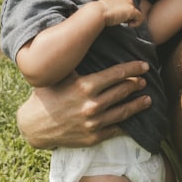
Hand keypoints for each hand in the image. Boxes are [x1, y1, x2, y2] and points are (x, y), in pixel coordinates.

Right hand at [16, 61, 151, 148]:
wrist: (34, 126)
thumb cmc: (47, 96)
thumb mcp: (60, 77)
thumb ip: (77, 65)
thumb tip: (90, 43)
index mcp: (85, 86)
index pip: (117, 74)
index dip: (133, 68)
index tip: (144, 65)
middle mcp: (92, 104)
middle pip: (123, 91)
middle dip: (136, 85)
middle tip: (145, 81)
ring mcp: (94, 123)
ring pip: (124, 111)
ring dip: (138, 104)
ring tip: (148, 99)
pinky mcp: (93, 137)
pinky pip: (116, 129)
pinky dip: (128, 124)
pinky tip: (134, 120)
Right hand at [94, 0, 142, 27]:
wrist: (98, 12)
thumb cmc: (100, 11)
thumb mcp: (108, 5)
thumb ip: (116, 7)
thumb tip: (122, 15)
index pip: (128, 4)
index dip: (124, 11)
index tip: (118, 16)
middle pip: (132, 8)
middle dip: (128, 15)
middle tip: (119, 20)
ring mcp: (130, 3)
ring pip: (136, 13)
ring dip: (131, 19)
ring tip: (122, 22)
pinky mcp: (132, 10)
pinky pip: (140, 18)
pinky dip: (136, 23)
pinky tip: (128, 25)